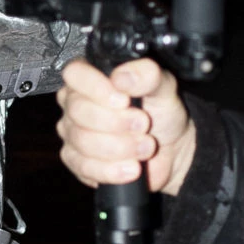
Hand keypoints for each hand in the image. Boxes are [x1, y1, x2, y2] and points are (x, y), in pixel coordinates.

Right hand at [56, 58, 196, 195]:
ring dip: (121, 147)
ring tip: (146, 146)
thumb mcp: (163, 87)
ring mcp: (72, 132)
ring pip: (83, 141)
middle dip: (116, 122)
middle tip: (143, 124)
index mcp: (90, 76)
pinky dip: (113, 170)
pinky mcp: (77, 161)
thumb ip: (147, 75)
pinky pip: (85, 167)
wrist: (171, 150)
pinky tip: (132, 168)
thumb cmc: (161, 113)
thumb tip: (123, 77)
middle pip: (78, 110)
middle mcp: (75, 102)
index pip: (74, 74)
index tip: (123, 100)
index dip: (96, 88)